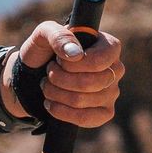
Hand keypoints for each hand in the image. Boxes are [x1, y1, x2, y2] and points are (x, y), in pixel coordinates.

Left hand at [0, 21, 124, 127]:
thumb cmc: (45, 50)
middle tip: (49, 72)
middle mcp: (116, 70)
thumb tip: (75, 54)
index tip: (59, 60)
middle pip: (89, 83)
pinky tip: (51, 103)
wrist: (35, 74)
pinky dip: (60, 111)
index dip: (73, 64)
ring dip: (54, 93)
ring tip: (46, 84)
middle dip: (58, 78)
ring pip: (81, 100)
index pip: (99, 61)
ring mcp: (112, 92)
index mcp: (109, 46)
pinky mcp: (104, 112)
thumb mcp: (44, 33)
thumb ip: (58, 35)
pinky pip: (84, 118)